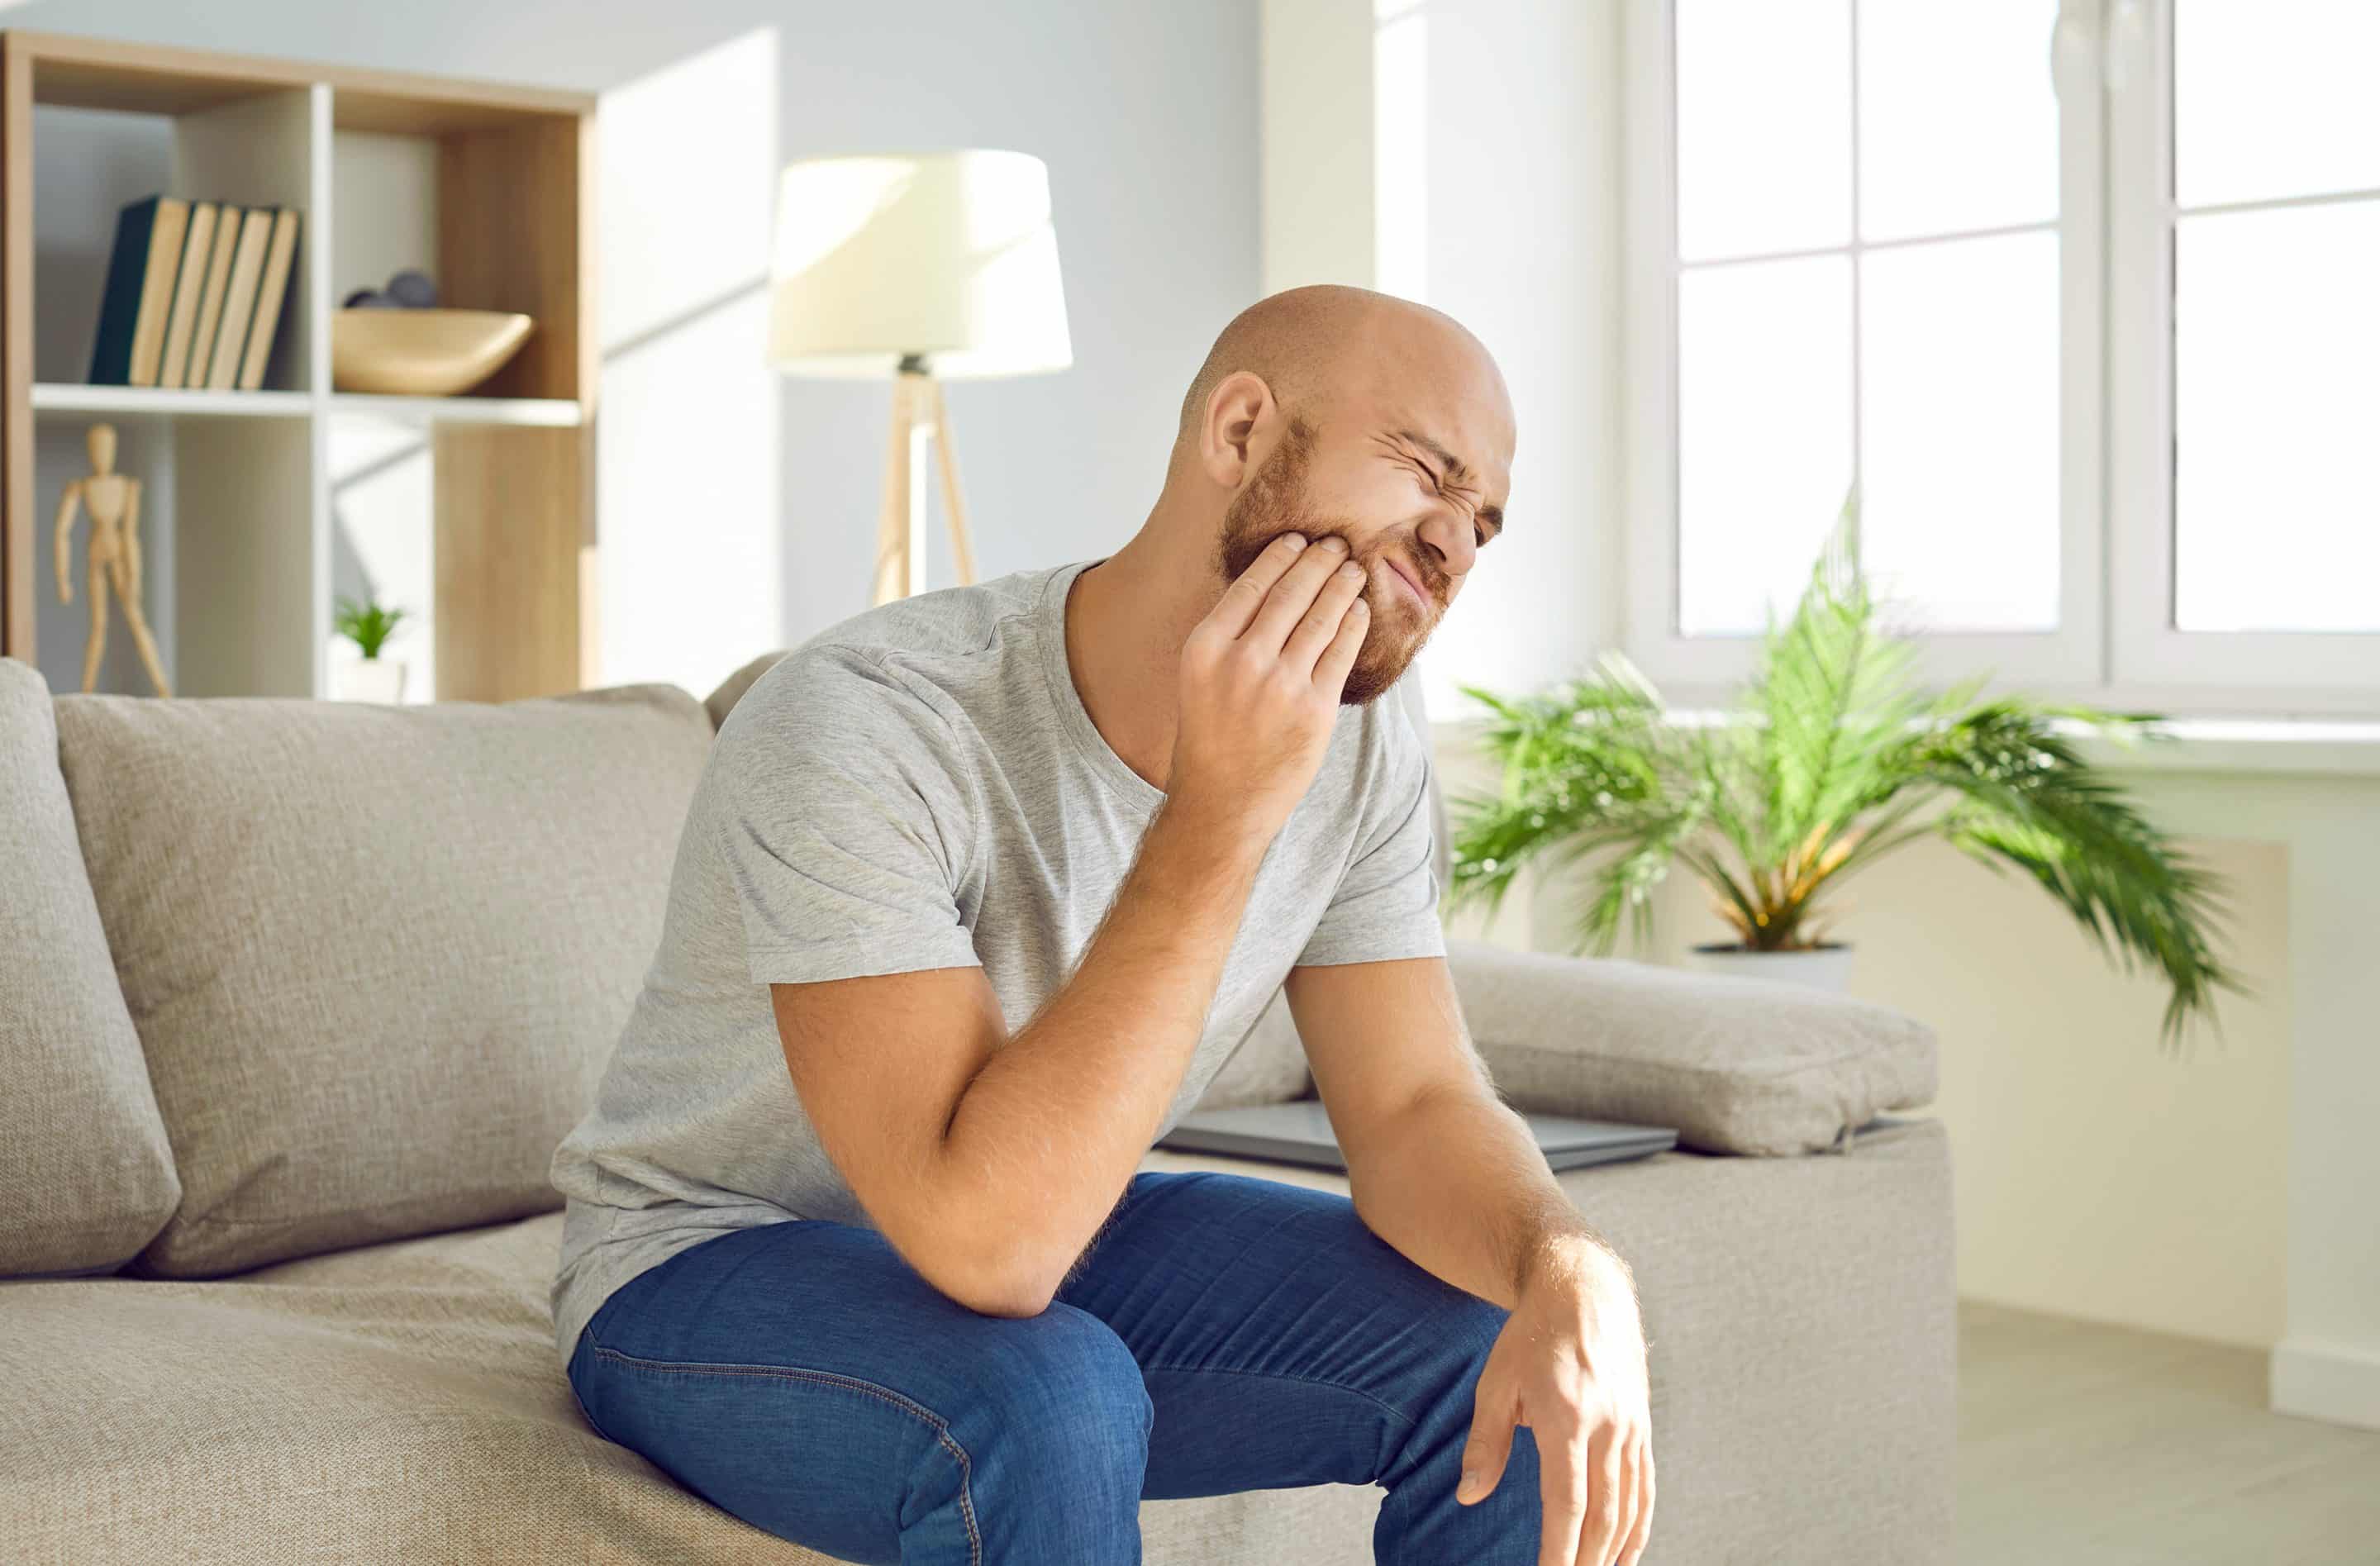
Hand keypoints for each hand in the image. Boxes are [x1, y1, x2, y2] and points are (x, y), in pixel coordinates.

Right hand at [1168, 531, 1368, 840]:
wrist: (1222, 804)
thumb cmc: (1210, 738)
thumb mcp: (1199, 679)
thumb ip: (1229, 637)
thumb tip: (1272, 585)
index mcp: (1205, 648)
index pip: (1250, 584)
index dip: (1280, 556)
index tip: (1297, 539)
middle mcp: (1242, 661)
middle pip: (1290, 593)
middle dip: (1319, 560)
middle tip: (1336, 543)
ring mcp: (1282, 685)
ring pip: (1322, 616)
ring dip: (1342, 584)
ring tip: (1354, 568)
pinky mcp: (1315, 709)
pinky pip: (1342, 652)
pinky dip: (1354, 623)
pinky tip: (1359, 609)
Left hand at [1459, 1241, 1654, 1565]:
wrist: (1585, 1291)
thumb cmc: (1531, 1337)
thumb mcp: (1496, 1382)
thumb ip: (1485, 1443)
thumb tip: (1468, 1496)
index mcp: (1567, 1417)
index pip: (1566, 1503)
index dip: (1558, 1550)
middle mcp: (1607, 1427)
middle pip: (1602, 1515)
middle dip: (1586, 1562)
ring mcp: (1631, 1428)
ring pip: (1628, 1507)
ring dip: (1613, 1553)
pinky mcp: (1642, 1427)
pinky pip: (1645, 1488)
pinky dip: (1638, 1528)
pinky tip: (1625, 1556)